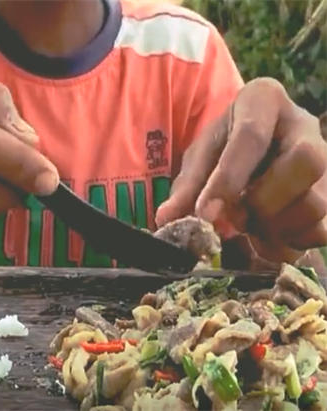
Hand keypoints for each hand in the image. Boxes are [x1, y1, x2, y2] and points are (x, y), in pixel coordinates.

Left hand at [156, 78, 326, 263]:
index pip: (252, 136)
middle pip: (306, 161)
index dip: (227, 180)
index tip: (204, 213)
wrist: (255, 148)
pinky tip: (267, 237)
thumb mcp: (200, 158)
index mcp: (264, 101)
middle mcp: (304, 126)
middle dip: (264, 201)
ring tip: (248, 228)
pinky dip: (290, 243)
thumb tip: (167, 219)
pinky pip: (323, 230)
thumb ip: (187, 187)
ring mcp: (326, 161)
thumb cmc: (223, 147)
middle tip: (235, 218)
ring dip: (275, 227)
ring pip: (317, 202)